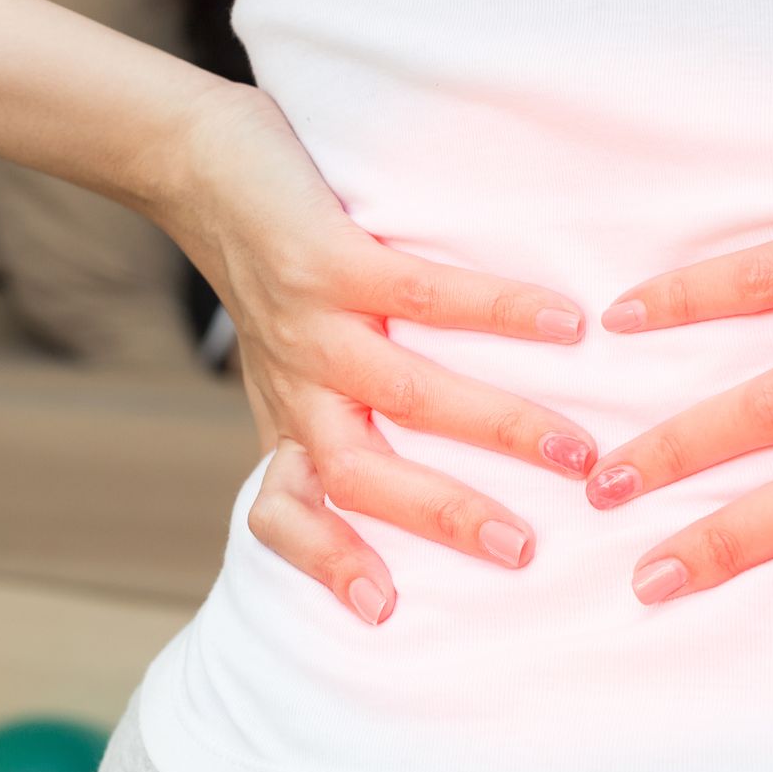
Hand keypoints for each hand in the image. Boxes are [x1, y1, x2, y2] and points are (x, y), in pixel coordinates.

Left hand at [153, 83, 599, 622]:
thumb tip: (438, 480)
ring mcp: (312, 325)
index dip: (323, 561)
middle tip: (525, 549)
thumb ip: (338, 420)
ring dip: (499, 427)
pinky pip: (423, 297)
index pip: (284, 512)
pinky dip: (500, 313)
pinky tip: (565, 324)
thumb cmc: (268, 272)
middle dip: (446, 517)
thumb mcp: (289, 364)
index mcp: (291, 419)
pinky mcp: (328, 260)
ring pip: (410, 396)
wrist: (196, 163)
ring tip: (576, 450)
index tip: (383, 608)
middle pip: (365, 475)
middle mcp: (299, 385)